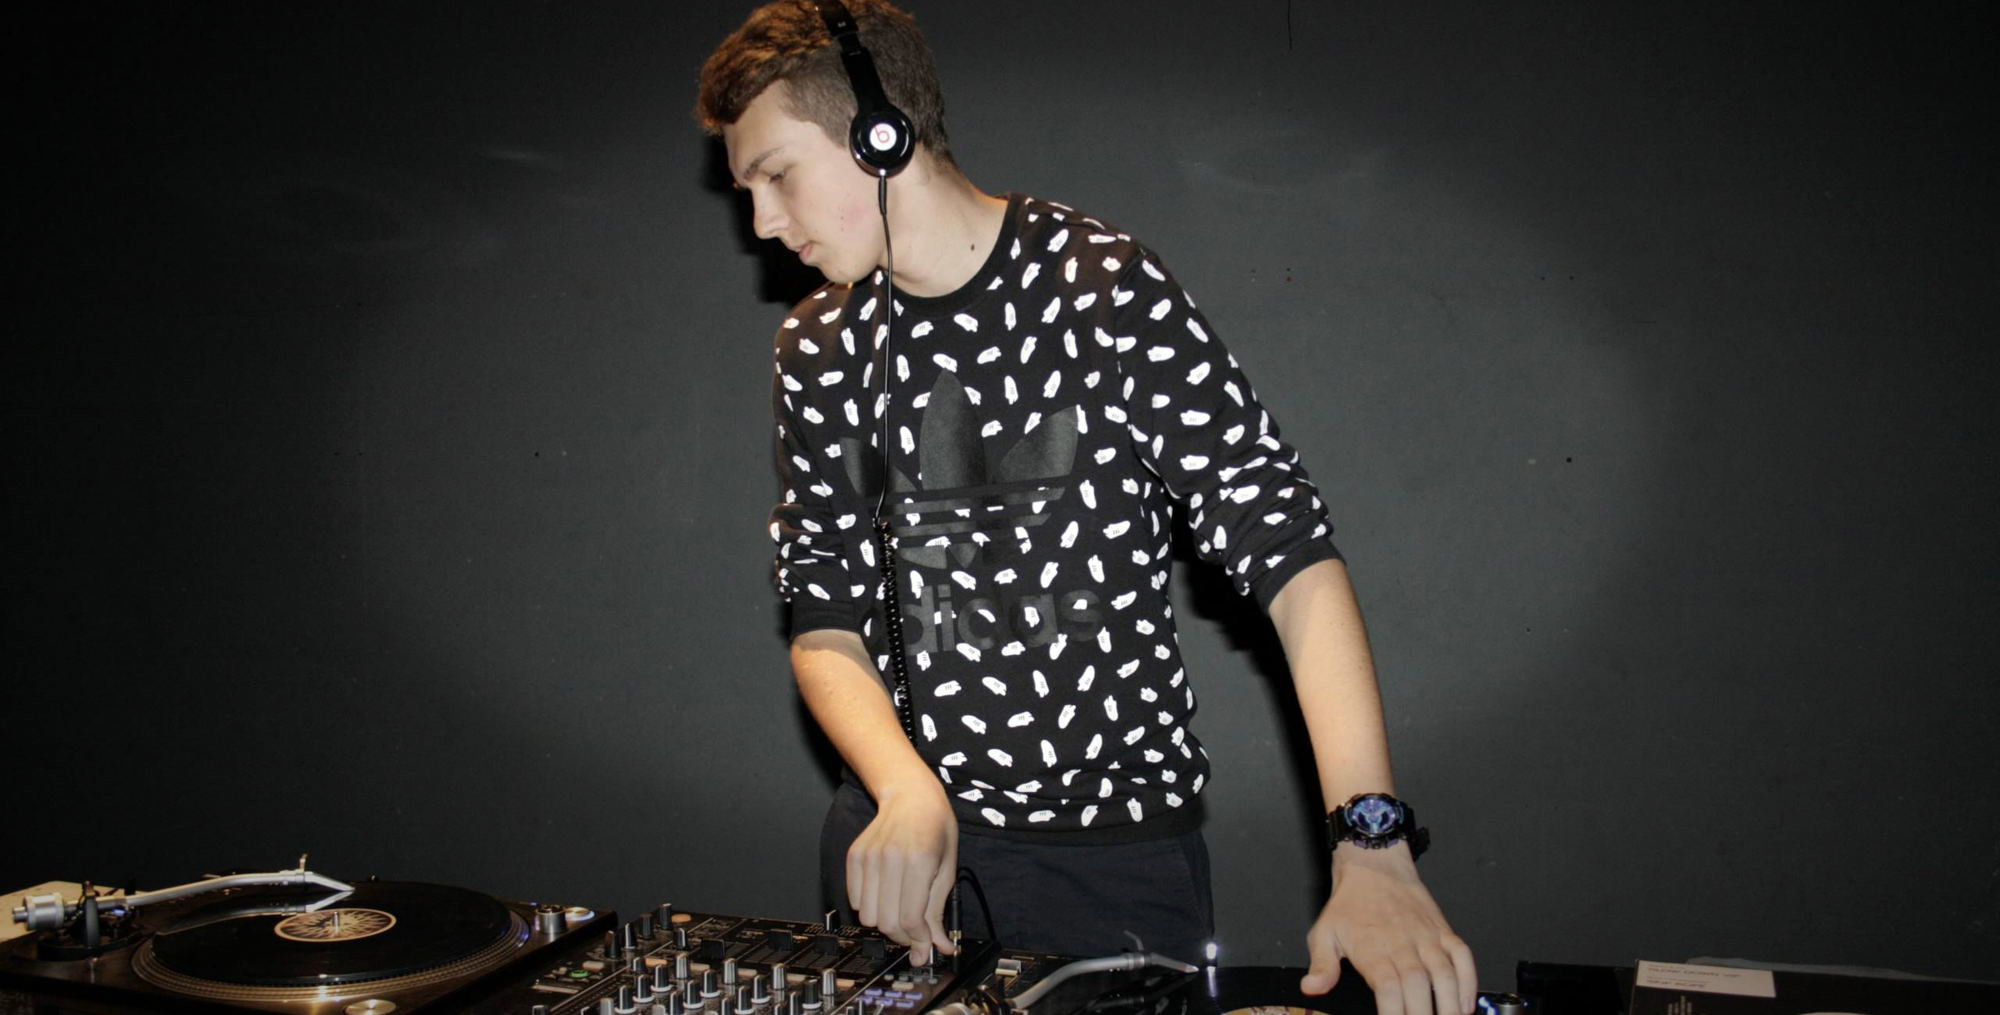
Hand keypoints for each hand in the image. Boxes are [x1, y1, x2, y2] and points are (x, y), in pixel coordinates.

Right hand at [846, 777, 959, 963]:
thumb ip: (938, 912)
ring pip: (867, 916)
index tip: (925, 946)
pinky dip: (869, 906)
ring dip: (884, 922)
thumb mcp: (947, 869)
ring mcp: (868, 857)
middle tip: (914, 933)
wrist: (911, 796)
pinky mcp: (854, 857)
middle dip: (903, 937)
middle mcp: (890, 859)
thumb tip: (939, 947)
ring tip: (899, 911)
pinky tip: (885, 895)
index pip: (910, 919)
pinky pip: (854, 899)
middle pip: (886, 923)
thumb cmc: (935, 829)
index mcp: (919, 862)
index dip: (918, 940)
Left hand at [1298, 844, 1475, 1014]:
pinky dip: (1469, 981)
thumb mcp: (1324, 932)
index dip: (1394, 1014)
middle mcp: (1403, 944)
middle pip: (1417, 987)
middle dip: (1423, 1014)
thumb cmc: (1350, 903)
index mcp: (1373, 949)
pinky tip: (1465, 1004)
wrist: (1374, 865)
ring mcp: (1426, 938)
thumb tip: (1311, 987)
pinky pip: (1462, 957)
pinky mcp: (1443, 931)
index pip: (1387, 990)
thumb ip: (1322, 965)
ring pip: (1445, 974)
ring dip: (1450, 1003)